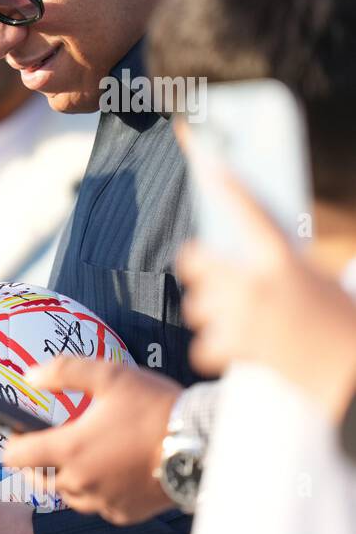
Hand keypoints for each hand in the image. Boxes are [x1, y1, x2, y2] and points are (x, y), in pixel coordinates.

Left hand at [1, 357, 181, 524]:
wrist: (203, 443)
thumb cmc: (156, 407)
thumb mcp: (109, 376)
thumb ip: (63, 372)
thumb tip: (29, 376)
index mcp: (69, 450)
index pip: (15, 456)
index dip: (13, 442)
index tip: (19, 432)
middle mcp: (81, 482)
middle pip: (37, 479)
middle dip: (37, 461)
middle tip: (49, 442)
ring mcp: (102, 502)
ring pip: (67, 495)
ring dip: (66, 477)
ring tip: (81, 454)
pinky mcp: (124, 514)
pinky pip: (97, 505)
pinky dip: (96, 491)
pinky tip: (109, 471)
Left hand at [176, 168, 355, 421]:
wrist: (348, 371)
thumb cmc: (336, 321)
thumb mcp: (314, 278)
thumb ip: (278, 262)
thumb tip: (241, 248)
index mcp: (284, 261)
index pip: (251, 213)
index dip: (228, 185)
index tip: (208, 163)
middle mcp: (257, 285)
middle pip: (194, 261)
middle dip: (201, 268)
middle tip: (215, 276)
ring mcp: (242, 318)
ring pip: (196, 306)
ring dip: (211, 313)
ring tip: (241, 320)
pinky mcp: (235, 349)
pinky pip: (201, 345)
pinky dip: (215, 349)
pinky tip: (238, 347)